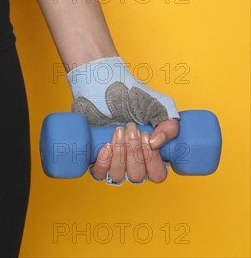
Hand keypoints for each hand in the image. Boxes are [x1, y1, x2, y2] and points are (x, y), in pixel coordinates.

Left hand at [66, 56, 179, 183]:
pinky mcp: (95, 156)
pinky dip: (103, 163)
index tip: (146, 137)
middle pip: (136, 176)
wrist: (105, 87)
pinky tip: (106, 147)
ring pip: (118, 175)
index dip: (152, 161)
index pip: (156, 175)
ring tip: (118, 131)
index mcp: (150, 155)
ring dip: (120, 155)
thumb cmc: (132, 97)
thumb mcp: (158, 108)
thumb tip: (156, 143)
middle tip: (131, 129)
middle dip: (134, 152)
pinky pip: (98, 173)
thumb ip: (169, 124)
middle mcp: (132, 161)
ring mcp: (113, 160)